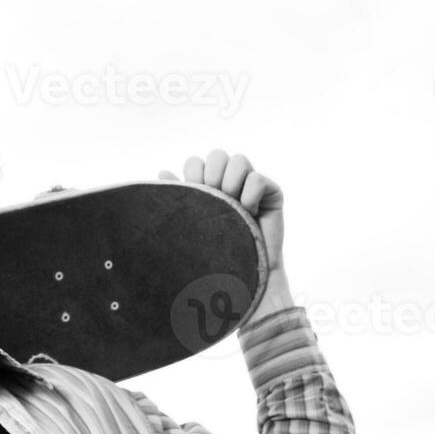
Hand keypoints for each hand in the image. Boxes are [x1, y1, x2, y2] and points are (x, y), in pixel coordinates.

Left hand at [159, 150, 284, 270]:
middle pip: (217, 155)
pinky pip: (258, 178)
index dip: (194, 174)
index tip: (196, 196)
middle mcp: (230, 183)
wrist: (240, 278)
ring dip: (230, 182)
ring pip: (239, 160)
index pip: (196, 162)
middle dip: (211, 175)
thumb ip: (180, 196)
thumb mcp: (190, 222)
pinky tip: (250, 213)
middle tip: (214, 198)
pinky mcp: (272, 195)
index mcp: (207, 187)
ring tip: (232, 205)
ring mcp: (252, 187)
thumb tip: (162, 171)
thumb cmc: (211, 255)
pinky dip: (250, 193)